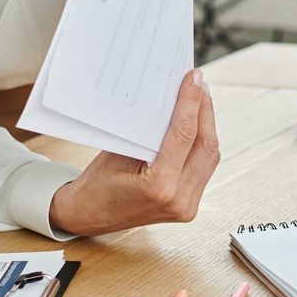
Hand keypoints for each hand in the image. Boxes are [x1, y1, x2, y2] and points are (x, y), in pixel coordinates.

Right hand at [48, 69, 221, 235]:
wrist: (86, 217)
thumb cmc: (95, 186)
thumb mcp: (117, 152)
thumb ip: (147, 131)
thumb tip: (170, 98)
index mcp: (160, 187)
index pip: (184, 135)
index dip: (191, 102)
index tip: (194, 79)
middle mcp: (179, 200)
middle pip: (205, 145)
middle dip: (205, 110)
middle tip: (199, 84)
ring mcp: (187, 206)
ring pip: (210, 157)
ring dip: (207, 126)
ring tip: (200, 99)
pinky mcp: (188, 206)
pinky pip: (204, 169)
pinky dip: (202, 144)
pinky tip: (198, 125)